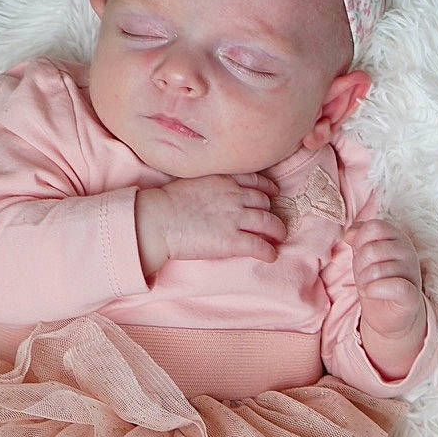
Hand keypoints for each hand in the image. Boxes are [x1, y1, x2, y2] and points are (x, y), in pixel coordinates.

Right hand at [136, 173, 284, 274]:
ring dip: (277, 231)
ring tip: (279, 238)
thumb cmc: (166, 202)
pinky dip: (268, 251)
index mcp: (223, 180)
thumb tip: (211, 192)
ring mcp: (235, 218)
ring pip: (268, 222)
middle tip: (274, 220)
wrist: (157, 219)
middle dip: (271, 211)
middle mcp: (234, 196)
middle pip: (264, 202)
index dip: (267, 188)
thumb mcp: (191, 181)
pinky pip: (259, 246)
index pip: (255, 181)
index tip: (272, 193)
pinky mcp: (231, 240)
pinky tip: (271, 256)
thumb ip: (208, 184)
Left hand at [349, 218, 427, 343]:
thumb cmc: (377, 280)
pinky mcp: (413, 296)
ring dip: (365, 281)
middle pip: (371, 250)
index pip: (374, 227)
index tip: (360, 253)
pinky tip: (369, 293)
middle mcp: (408, 252)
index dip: (360, 240)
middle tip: (364, 275)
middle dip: (360, 265)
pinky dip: (374, 290)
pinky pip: (393, 287)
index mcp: (397, 238)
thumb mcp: (364, 255)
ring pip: (377, 270)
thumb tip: (350, 233)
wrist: (389, 314)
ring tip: (368, 286)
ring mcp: (412, 273)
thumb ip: (359, 238)